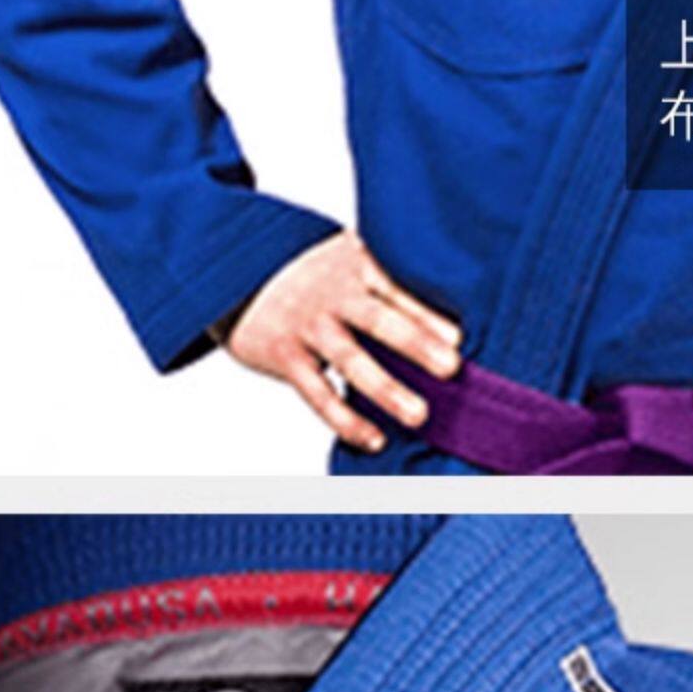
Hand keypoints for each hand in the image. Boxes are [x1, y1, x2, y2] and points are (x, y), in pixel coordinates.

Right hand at [223, 230, 461, 454]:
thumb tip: (442, 298)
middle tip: (451, 369)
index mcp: (354, 264)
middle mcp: (332, 294)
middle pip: (379, 320)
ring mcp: (308, 326)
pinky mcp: (285, 356)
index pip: (398, 289)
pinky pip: (319, 393)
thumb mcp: (344, 253)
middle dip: (417, 344)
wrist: (232, 266)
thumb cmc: (306, 266)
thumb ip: (383, 271)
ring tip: (419, 415)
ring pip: (351, 361)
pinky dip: (347, 419)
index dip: (428, 313)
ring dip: (387, 390)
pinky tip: (374, 438)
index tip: (460, 337)